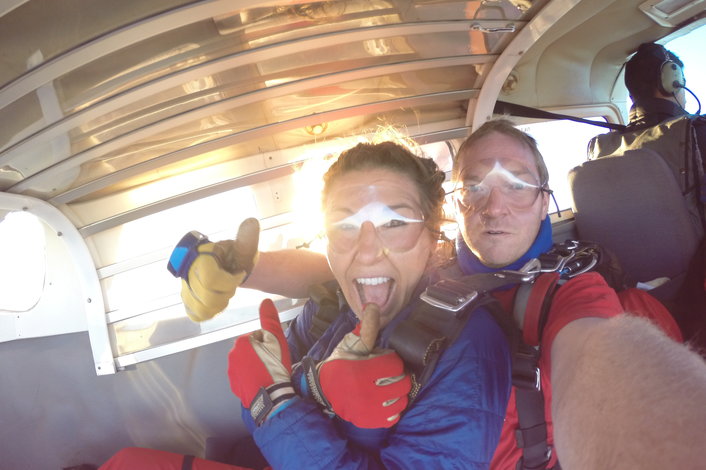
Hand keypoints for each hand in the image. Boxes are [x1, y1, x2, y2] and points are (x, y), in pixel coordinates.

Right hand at [180, 218, 259, 321]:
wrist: (232, 265)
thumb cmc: (237, 255)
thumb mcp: (244, 245)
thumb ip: (247, 237)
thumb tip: (252, 222)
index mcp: (200, 256)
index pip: (210, 278)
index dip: (229, 281)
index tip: (239, 274)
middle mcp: (188, 270)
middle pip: (206, 296)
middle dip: (225, 293)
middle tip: (232, 285)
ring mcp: (186, 286)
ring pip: (201, 307)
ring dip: (218, 304)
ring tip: (225, 293)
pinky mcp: (188, 299)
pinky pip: (195, 313)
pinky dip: (209, 312)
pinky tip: (218, 304)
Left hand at [228, 299, 294, 425]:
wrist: (271, 397)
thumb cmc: (274, 367)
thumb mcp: (277, 339)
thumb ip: (270, 319)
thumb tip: (266, 301)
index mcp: (241, 342)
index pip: (259, 336)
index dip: (270, 343)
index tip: (275, 352)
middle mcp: (232, 355)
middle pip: (252, 348)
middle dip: (262, 353)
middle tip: (274, 362)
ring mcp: (231, 371)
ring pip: (248, 362)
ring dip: (257, 364)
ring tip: (269, 373)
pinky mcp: (234, 385)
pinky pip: (244, 375)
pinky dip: (252, 376)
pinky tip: (262, 381)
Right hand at [304, 304, 410, 428]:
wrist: (323, 389)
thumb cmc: (340, 364)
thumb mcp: (351, 344)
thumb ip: (366, 328)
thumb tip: (373, 306)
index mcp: (363, 371)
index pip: (395, 365)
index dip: (392, 360)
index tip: (384, 360)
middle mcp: (367, 392)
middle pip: (402, 384)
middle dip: (398, 376)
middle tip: (389, 374)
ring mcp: (368, 409)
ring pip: (400, 401)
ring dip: (398, 393)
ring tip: (389, 388)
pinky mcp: (368, 421)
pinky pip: (393, 417)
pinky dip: (393, 409)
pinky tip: (385, 401)